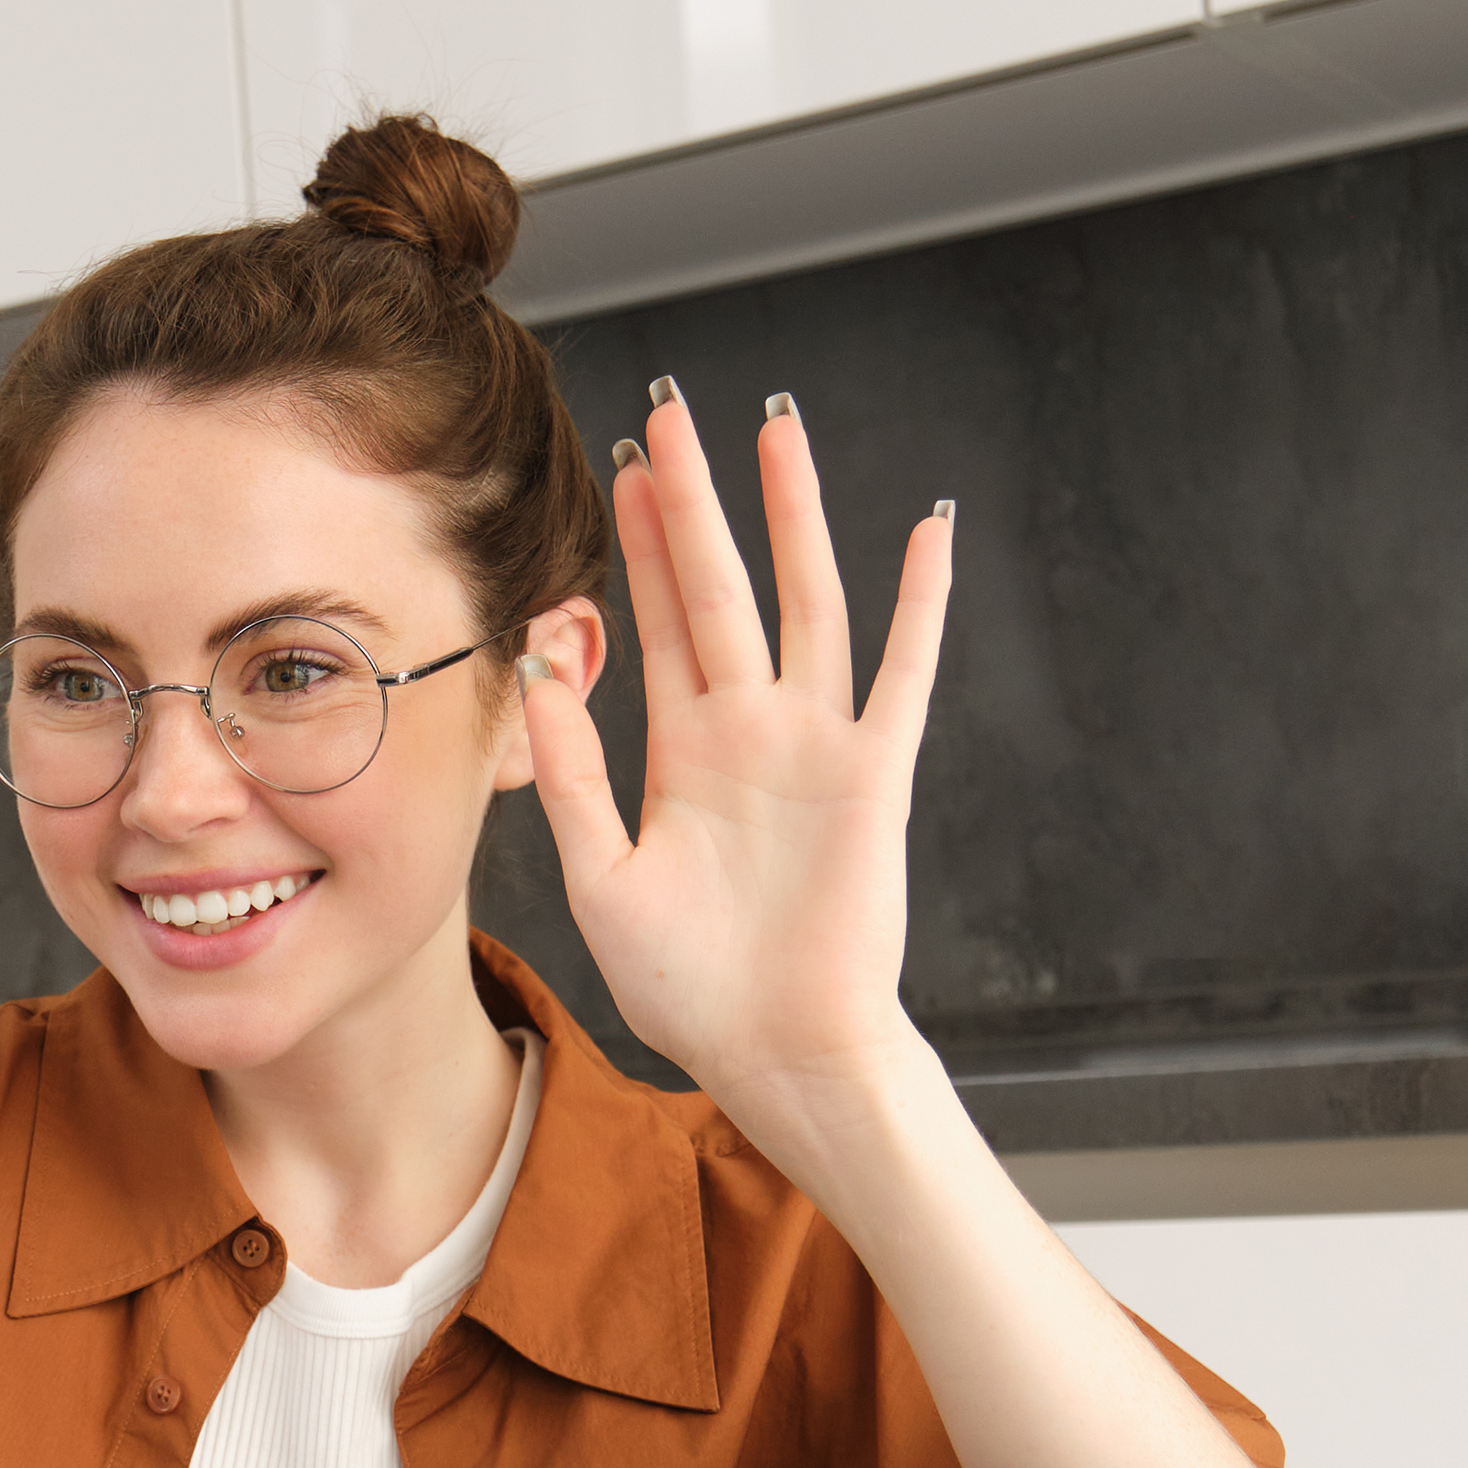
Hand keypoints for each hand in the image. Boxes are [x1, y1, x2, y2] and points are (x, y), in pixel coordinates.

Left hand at [519, 384, 951, 1131]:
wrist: (779, 1054)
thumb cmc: (696, 989)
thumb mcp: (603, 882)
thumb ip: (575, 780)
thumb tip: (540, 677)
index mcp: (686, 752)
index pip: (657, 622)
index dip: (638, 544)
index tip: (620, 466)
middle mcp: (752, 731)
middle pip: (722, 587)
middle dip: (697, 500)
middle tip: (674, 412)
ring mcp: (817, 746)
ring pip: (807, 602)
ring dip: (793, 518)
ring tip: (777, 431)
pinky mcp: (875, 778)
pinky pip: (903, 674)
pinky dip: (919, 604)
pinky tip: (928, 531)